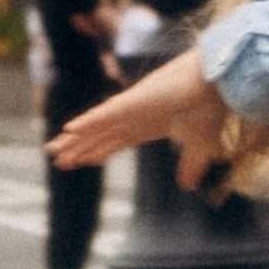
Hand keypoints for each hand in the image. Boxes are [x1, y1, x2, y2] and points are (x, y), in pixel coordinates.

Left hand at [48, 47, 230, 174]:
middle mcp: (134, 117)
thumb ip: (190, 165)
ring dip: (73, 139)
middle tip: (56, 160)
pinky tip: (68, 130)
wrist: (217, 82)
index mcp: (147, 126)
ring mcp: (131, 109)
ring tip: (51, 149)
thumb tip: (187, 186)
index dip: (96, 152)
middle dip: (77, 148)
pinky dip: (86, 122)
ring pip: (95, 126)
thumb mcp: (200, 144)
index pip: (115, 142)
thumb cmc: (210, 105)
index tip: (79, 162)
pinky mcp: (133, 101)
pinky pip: (105, 113)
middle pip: (99, 136)